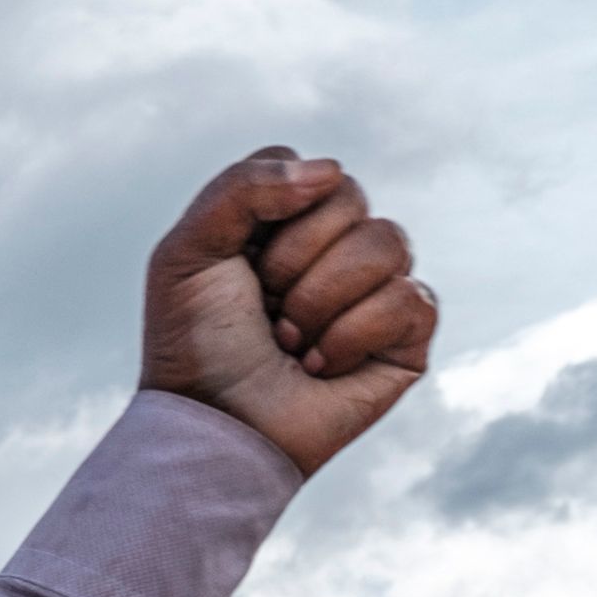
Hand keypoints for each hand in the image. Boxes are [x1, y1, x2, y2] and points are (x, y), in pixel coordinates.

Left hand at [140, 150, 432, 477]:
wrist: (214, 425)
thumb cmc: (195, 345)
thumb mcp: (187, 252)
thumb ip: (242, 187)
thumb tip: (330, 172)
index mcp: (286, 220)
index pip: (311, 171)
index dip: (270, 213)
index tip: (236, 263)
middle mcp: (336, 246)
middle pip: (350, 197)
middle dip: (292, 261)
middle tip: (263, 310)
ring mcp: (376, 287)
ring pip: (387, 242)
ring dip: (319, 302)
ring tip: (288, 343)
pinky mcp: (407, 334)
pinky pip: (408, 298)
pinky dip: (349, 338)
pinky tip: (319, 367)